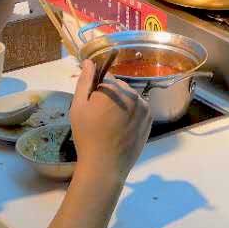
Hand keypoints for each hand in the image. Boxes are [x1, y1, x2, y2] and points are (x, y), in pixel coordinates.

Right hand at [68, 59, 150, 183]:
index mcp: (115, 89)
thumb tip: (89, 62)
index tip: (91, 106)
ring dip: (121, 105)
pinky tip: (122, 129)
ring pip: (129, 98)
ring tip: (111, 125)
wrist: (105, 165)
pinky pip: (138, 109)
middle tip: (99, 118)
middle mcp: (133, 94)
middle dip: (110, 96)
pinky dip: (131, 114)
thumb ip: (84, 81)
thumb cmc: (87, 136)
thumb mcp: (78, 107)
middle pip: (119, 87)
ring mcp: (144, 107)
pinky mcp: (150, 119)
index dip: (96, 91)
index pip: (105, 78)